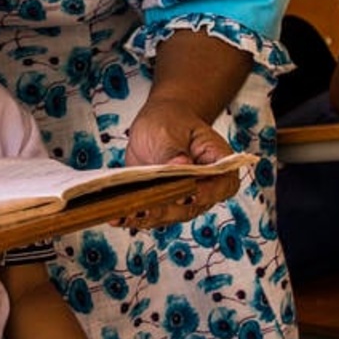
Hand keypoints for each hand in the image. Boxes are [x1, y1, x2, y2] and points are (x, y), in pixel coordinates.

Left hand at [113, 100, 240, 228]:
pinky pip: (150, 215)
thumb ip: (174, 150)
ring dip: (147, 217)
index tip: (189, 194)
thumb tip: (180, 166)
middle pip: (193, 206)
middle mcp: (205, 188)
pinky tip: (115, 216)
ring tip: (125, 214)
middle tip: (146, 208)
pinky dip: (132, 217)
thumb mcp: (171, 129)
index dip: (208, 193)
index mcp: (218, 165)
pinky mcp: (162, 203)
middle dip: (167, 209)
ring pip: (169, 215)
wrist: (161, 122)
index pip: (223, 185)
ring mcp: (184, 199)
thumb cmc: (172, 121)